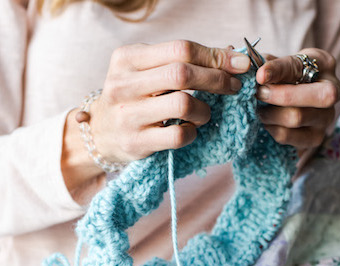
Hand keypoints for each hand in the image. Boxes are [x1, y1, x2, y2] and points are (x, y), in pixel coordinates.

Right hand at [89, 40, 250, 163]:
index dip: (215, 56)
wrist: (100, 133)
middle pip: (182, 74)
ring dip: (205, 110)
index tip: (238, 64)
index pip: (180, 49)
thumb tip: (232, 57)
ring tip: (204, 113)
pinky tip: (190, 130)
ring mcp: (128, 114)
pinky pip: (178, 136)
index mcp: (127, 58)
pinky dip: (193, 133)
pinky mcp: (136, 142)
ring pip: (183, 104)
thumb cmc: (134, 97)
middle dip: (217, 79)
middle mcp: (123, 84)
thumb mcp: (147, 71)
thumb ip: (181, 61)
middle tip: (233, 87)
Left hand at [254, 48, 339, 153]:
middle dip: (283, 96)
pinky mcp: (315, 137)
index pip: (302, 66)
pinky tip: (267, 122)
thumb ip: (268, 65)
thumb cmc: (284, 78)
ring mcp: (327, 117)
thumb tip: (261, 75)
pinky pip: (288, 135)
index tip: (260, 75)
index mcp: (324, 64)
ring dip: (271, 114)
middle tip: (259, 93)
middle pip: (317, 96)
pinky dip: (272, 129)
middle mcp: (333, 90)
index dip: (278, 70)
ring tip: (260, 109)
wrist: (291, 102)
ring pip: (297, 117)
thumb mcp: (278, 65)